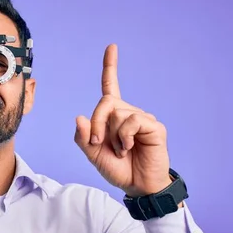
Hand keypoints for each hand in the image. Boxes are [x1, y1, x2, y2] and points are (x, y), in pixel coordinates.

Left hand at [74, 44, 171, 196]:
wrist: (137, 185)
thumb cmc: (118, 169)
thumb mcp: (92, 155)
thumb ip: (83, 138)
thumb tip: (79, 117)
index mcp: (113, 117)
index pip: (111, 86)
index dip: (110, 67)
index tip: (112, 47)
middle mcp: (128, 113)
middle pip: (105, 102)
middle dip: (97, 124)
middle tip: (99, 143)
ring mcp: (142, 118)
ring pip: (117, 113)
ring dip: (112, 135)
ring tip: (121, 150)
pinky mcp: (153, 126)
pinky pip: (132, 121)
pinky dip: (125, 136)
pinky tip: (130, 147)